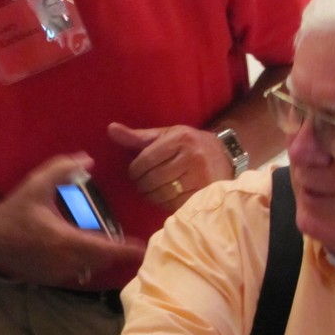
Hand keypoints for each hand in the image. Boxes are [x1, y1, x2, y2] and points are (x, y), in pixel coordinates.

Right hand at [0, 153, 145, 285]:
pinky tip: (83, 252)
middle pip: (100, 261)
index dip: (125, 250)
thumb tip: (88, 160)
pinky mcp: (49, 279)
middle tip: (127, 244)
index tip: (142, 249)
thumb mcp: (37, 184)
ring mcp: (56, 273)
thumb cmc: (15, 210)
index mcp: (64, 239)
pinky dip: (84, 264)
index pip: (103, 248)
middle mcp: (64, 260)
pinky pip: (75, 273)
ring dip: (99, 259)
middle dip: (115, 253)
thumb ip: (63, 169)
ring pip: (88, 269)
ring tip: (106, 246)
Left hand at [109, 122, 233, 211]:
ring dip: (151, 196)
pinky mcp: (203, 193)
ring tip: (152, 190)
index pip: (145, 160)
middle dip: (141, 184)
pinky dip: (164, 203)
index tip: (135, 172)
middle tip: (142, 184)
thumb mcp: (165, 135)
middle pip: (152, 179)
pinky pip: (174, 204)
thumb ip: (137, 136)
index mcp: (180, 139)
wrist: (224, 155)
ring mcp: (200, 177)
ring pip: (162, 194)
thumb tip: (110, 129)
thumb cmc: (189, 144)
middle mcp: (192, 157)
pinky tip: (165, 197)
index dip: (134, 170)